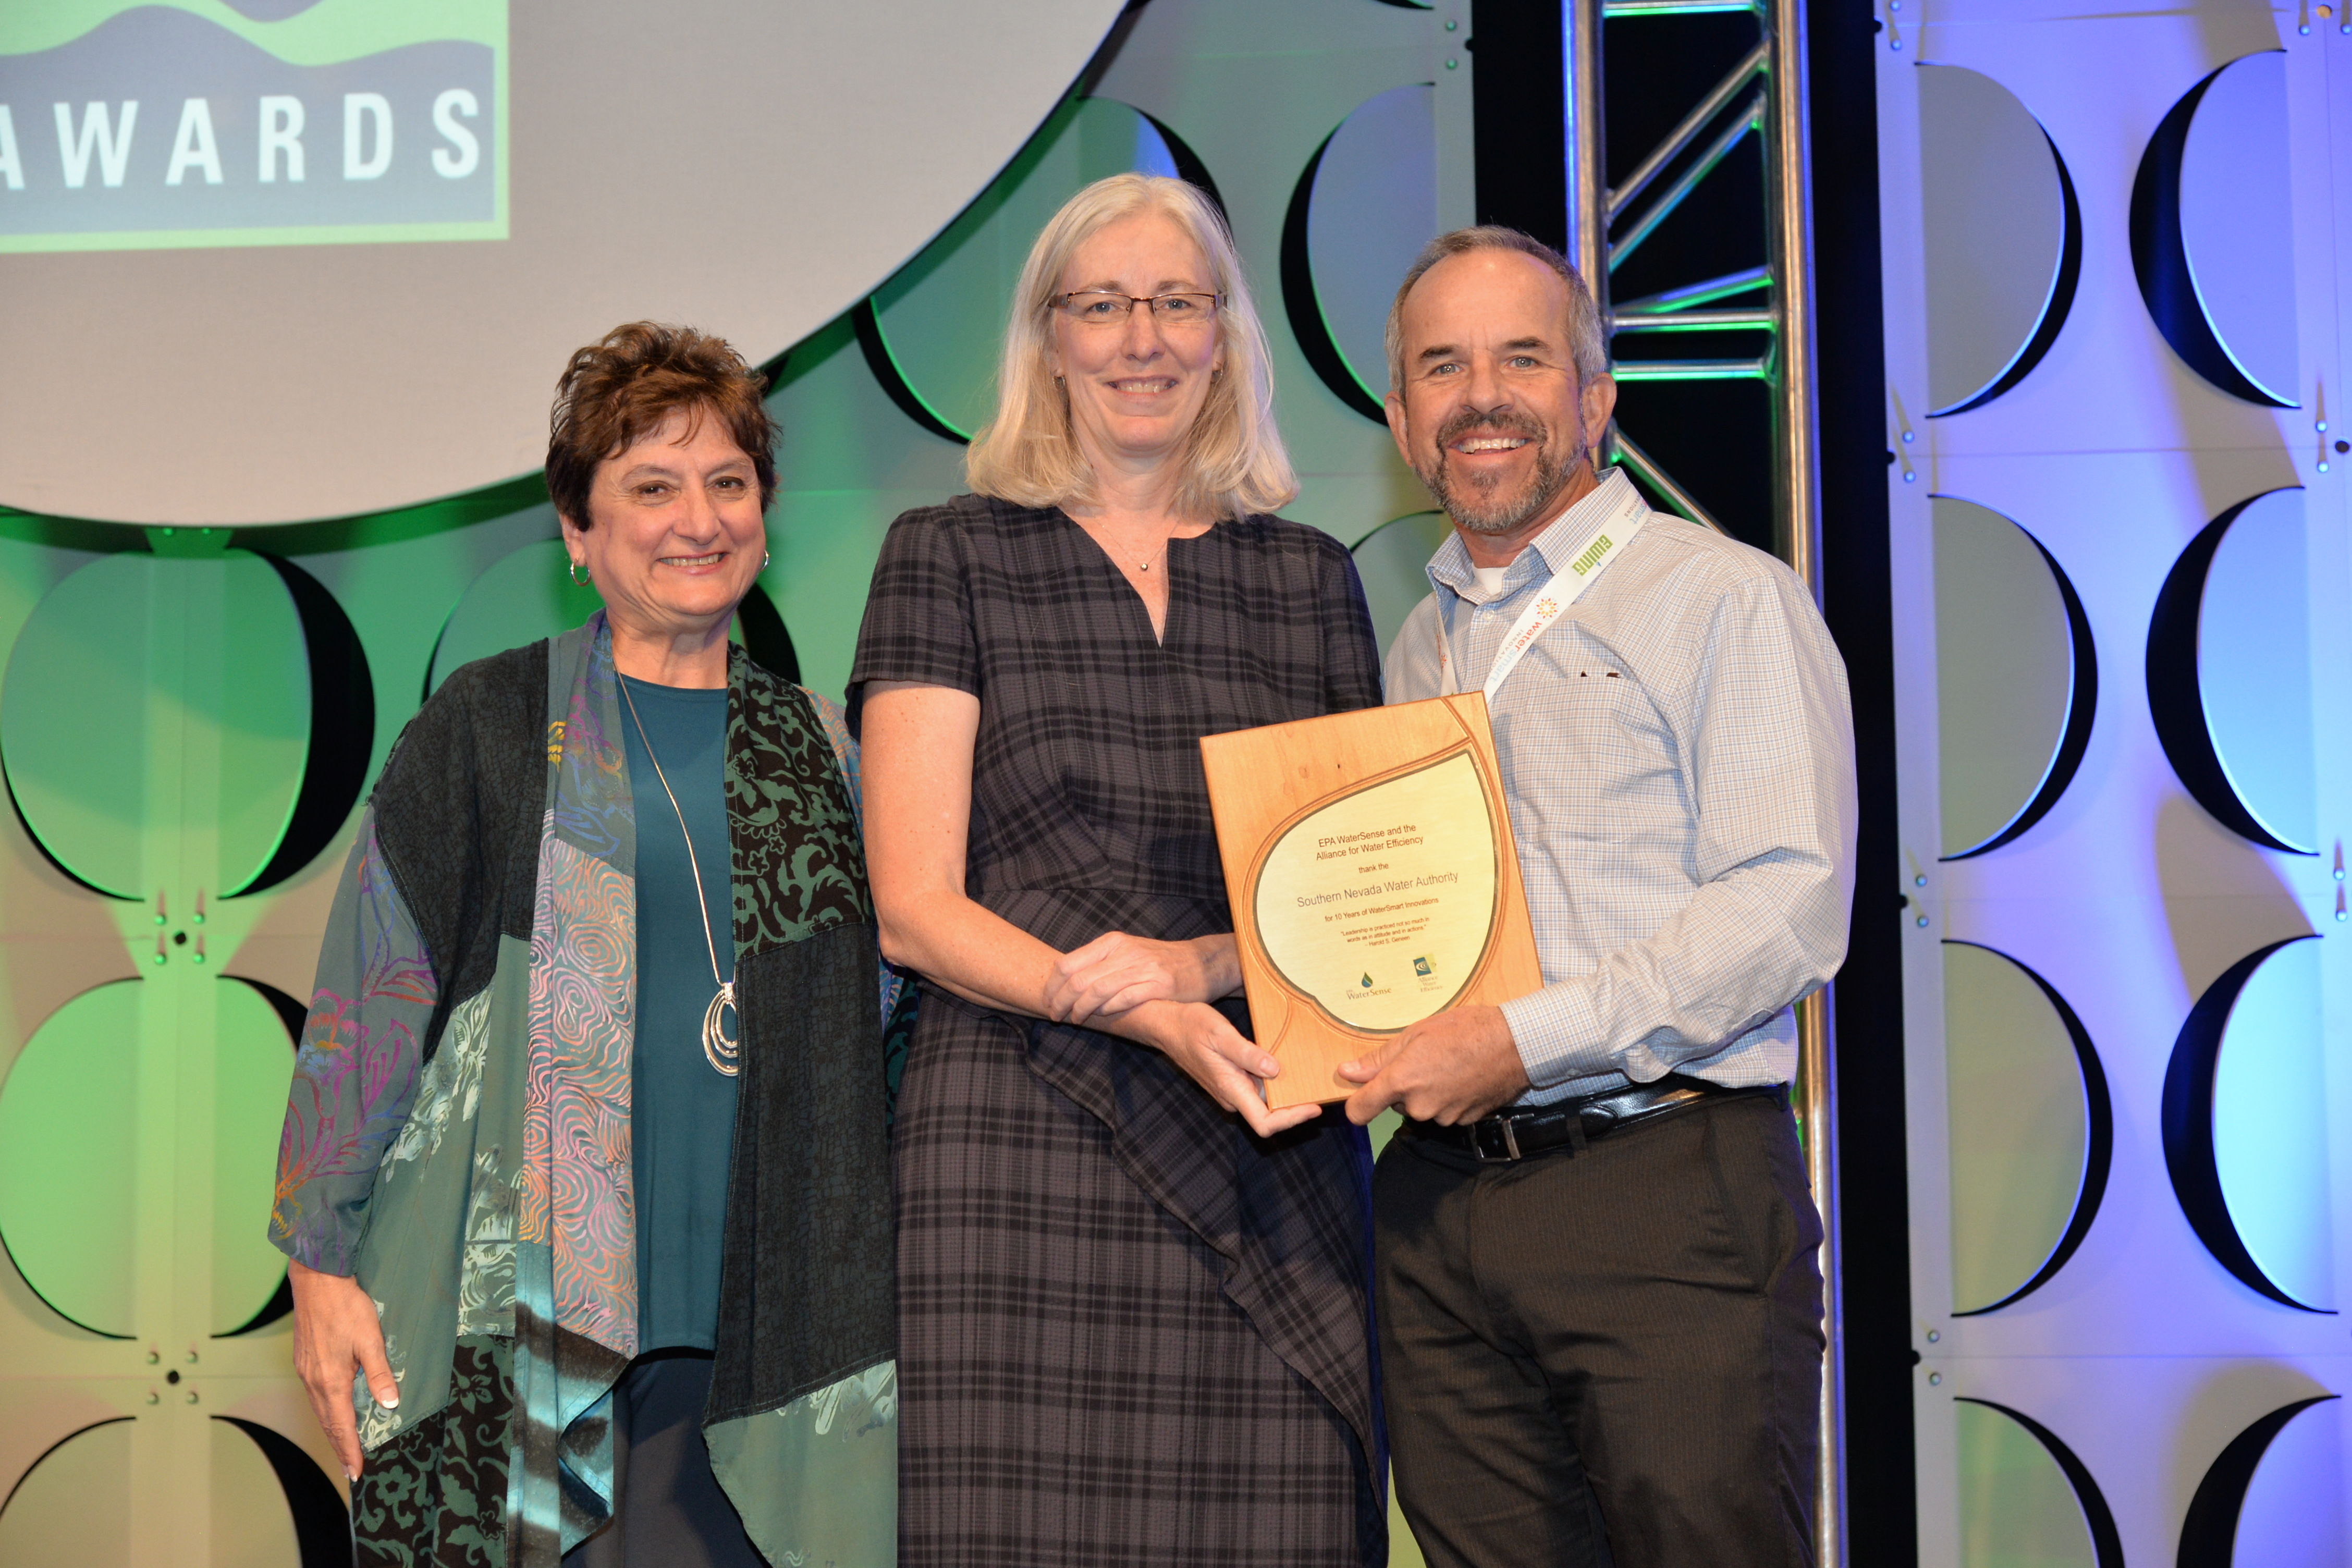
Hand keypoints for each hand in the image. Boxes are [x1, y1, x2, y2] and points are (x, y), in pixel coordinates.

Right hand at [287, 1258, 397, 1478]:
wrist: (316, 1281)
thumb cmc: (346, 1307)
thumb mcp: (370, 1339)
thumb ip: (379, 1373)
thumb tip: (390, 1404)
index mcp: (332, 1381)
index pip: (342, 1426)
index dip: (350, 1450)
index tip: (356, 1472)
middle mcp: (314, 1381)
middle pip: (328, 1423)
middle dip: (340, 1447)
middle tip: (349, 1468)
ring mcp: (306, 1371)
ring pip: (320, 1410)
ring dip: (332, 1430)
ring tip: (343, 1446)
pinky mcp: (303, 1361)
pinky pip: (315, 1395)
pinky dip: (325, 1411)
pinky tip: (332, 1411)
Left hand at [1044, 932, 1237, 1024]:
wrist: (1202, 963)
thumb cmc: (1159, 961)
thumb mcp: (1127, 951)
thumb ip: (1099, 961)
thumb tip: (1062, 977)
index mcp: (1113, 942)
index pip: (1068, 962)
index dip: (1052, 985)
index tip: (1047, 1001)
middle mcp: (1125, 952)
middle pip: (1078, 979)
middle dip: (1061, 1001)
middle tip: (1055, 1015)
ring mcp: (1143, 968)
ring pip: (1097, 990)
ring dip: (1081, 1010)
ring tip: (1076, 1019)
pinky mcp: (1160, 986)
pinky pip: (1125, 999)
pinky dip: (1108, 1010)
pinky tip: (1103, 1016)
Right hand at [1130, 1000, 1325, 1138]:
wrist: (1166, 1025)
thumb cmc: (1190, 1027)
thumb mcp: (1220, 1035)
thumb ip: (1247, 1054)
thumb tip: (1275, 1070)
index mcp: (1230, 1089)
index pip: (1265, 1123)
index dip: (1292, 1120)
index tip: (1314, 1107)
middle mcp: (1233, 1095)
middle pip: (1270, 1116)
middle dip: (1296, 1107)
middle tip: (1321, 1090)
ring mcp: (1232, 1089)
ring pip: (1265, 1102)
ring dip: (1288, 1095)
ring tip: (1312, 1080)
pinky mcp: (1232, 1079)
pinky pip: (1259, 1088)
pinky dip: (1276, 1083)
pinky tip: (1289, 1069)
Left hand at [1338, 1005, 1530, 1126]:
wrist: (1516, 1045)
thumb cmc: (1466, 1030)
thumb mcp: (1417, 1033)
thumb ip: (1379, 1059)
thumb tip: (1346, 1072)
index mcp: (1402, 1082)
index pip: (1360, 1111)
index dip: (1356, 1103)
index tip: (1361, 1091)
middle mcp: (1420, 1106)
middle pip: (1395, 1104)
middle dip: (1404, 1086)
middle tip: (1425, 1058)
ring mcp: (1443, 1117)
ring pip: (1421, 1107)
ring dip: (1428, 1091)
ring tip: (1449, 1064)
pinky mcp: (1464, 1121)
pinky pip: (1444, 1111)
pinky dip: (1449, 1098)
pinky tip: (1463, 1077)